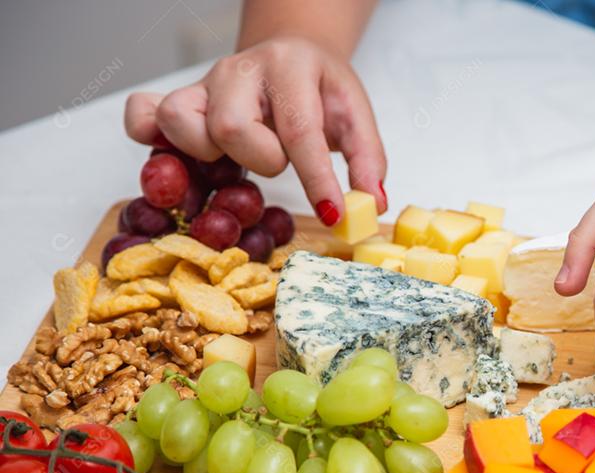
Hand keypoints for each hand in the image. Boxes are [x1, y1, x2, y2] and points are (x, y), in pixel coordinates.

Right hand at [124, 37, 385, 220]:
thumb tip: (370, 207)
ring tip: (233, 159)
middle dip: (260, 159)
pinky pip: (141, 115)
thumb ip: (366, 161)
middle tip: (276, 162)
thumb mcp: (354, 116)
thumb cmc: (320, 90)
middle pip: (230, 126)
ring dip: (208, 154)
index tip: (332, 214)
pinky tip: (182, 160)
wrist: (291, 53)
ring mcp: (203, 83)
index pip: (300, 130)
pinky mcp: (178, 99)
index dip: (316, 179)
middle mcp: (240, 70)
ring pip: (179, 120)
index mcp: (291, 68)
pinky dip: (152, 141)